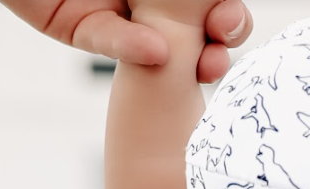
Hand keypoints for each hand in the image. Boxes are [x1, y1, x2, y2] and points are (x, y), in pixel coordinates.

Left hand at [0, 0, 250, 77]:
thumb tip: (199, 13)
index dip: (227, 7)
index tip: (234, 16)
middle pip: (196, 22)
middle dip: (222, 32)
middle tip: (227, 32)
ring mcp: (114, 11)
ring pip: (160, 45)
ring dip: (191, 57)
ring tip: (208, 61)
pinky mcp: (75, 26)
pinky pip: (106, 39)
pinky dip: (132, 46)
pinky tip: (156, 52)